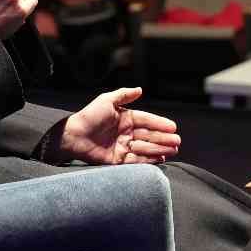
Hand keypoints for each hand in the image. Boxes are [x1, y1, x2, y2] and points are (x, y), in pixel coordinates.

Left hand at [58, 88, 181, 165]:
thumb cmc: (88, 116)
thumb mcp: (106, 100)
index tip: (173, 127)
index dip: (160, 123)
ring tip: (172, 150)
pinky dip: (148, 160)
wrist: (73, 136)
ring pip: (145, 148)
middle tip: (177, 141)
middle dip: (164, 139)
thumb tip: (140, 89)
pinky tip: (159, 158)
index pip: (147, 120)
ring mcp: (123, 147)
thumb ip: (124, 95)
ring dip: (159, 149)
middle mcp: (126, 133)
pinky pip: (136, 161)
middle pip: (149, 135)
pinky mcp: (117, 160)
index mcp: (125, 118)